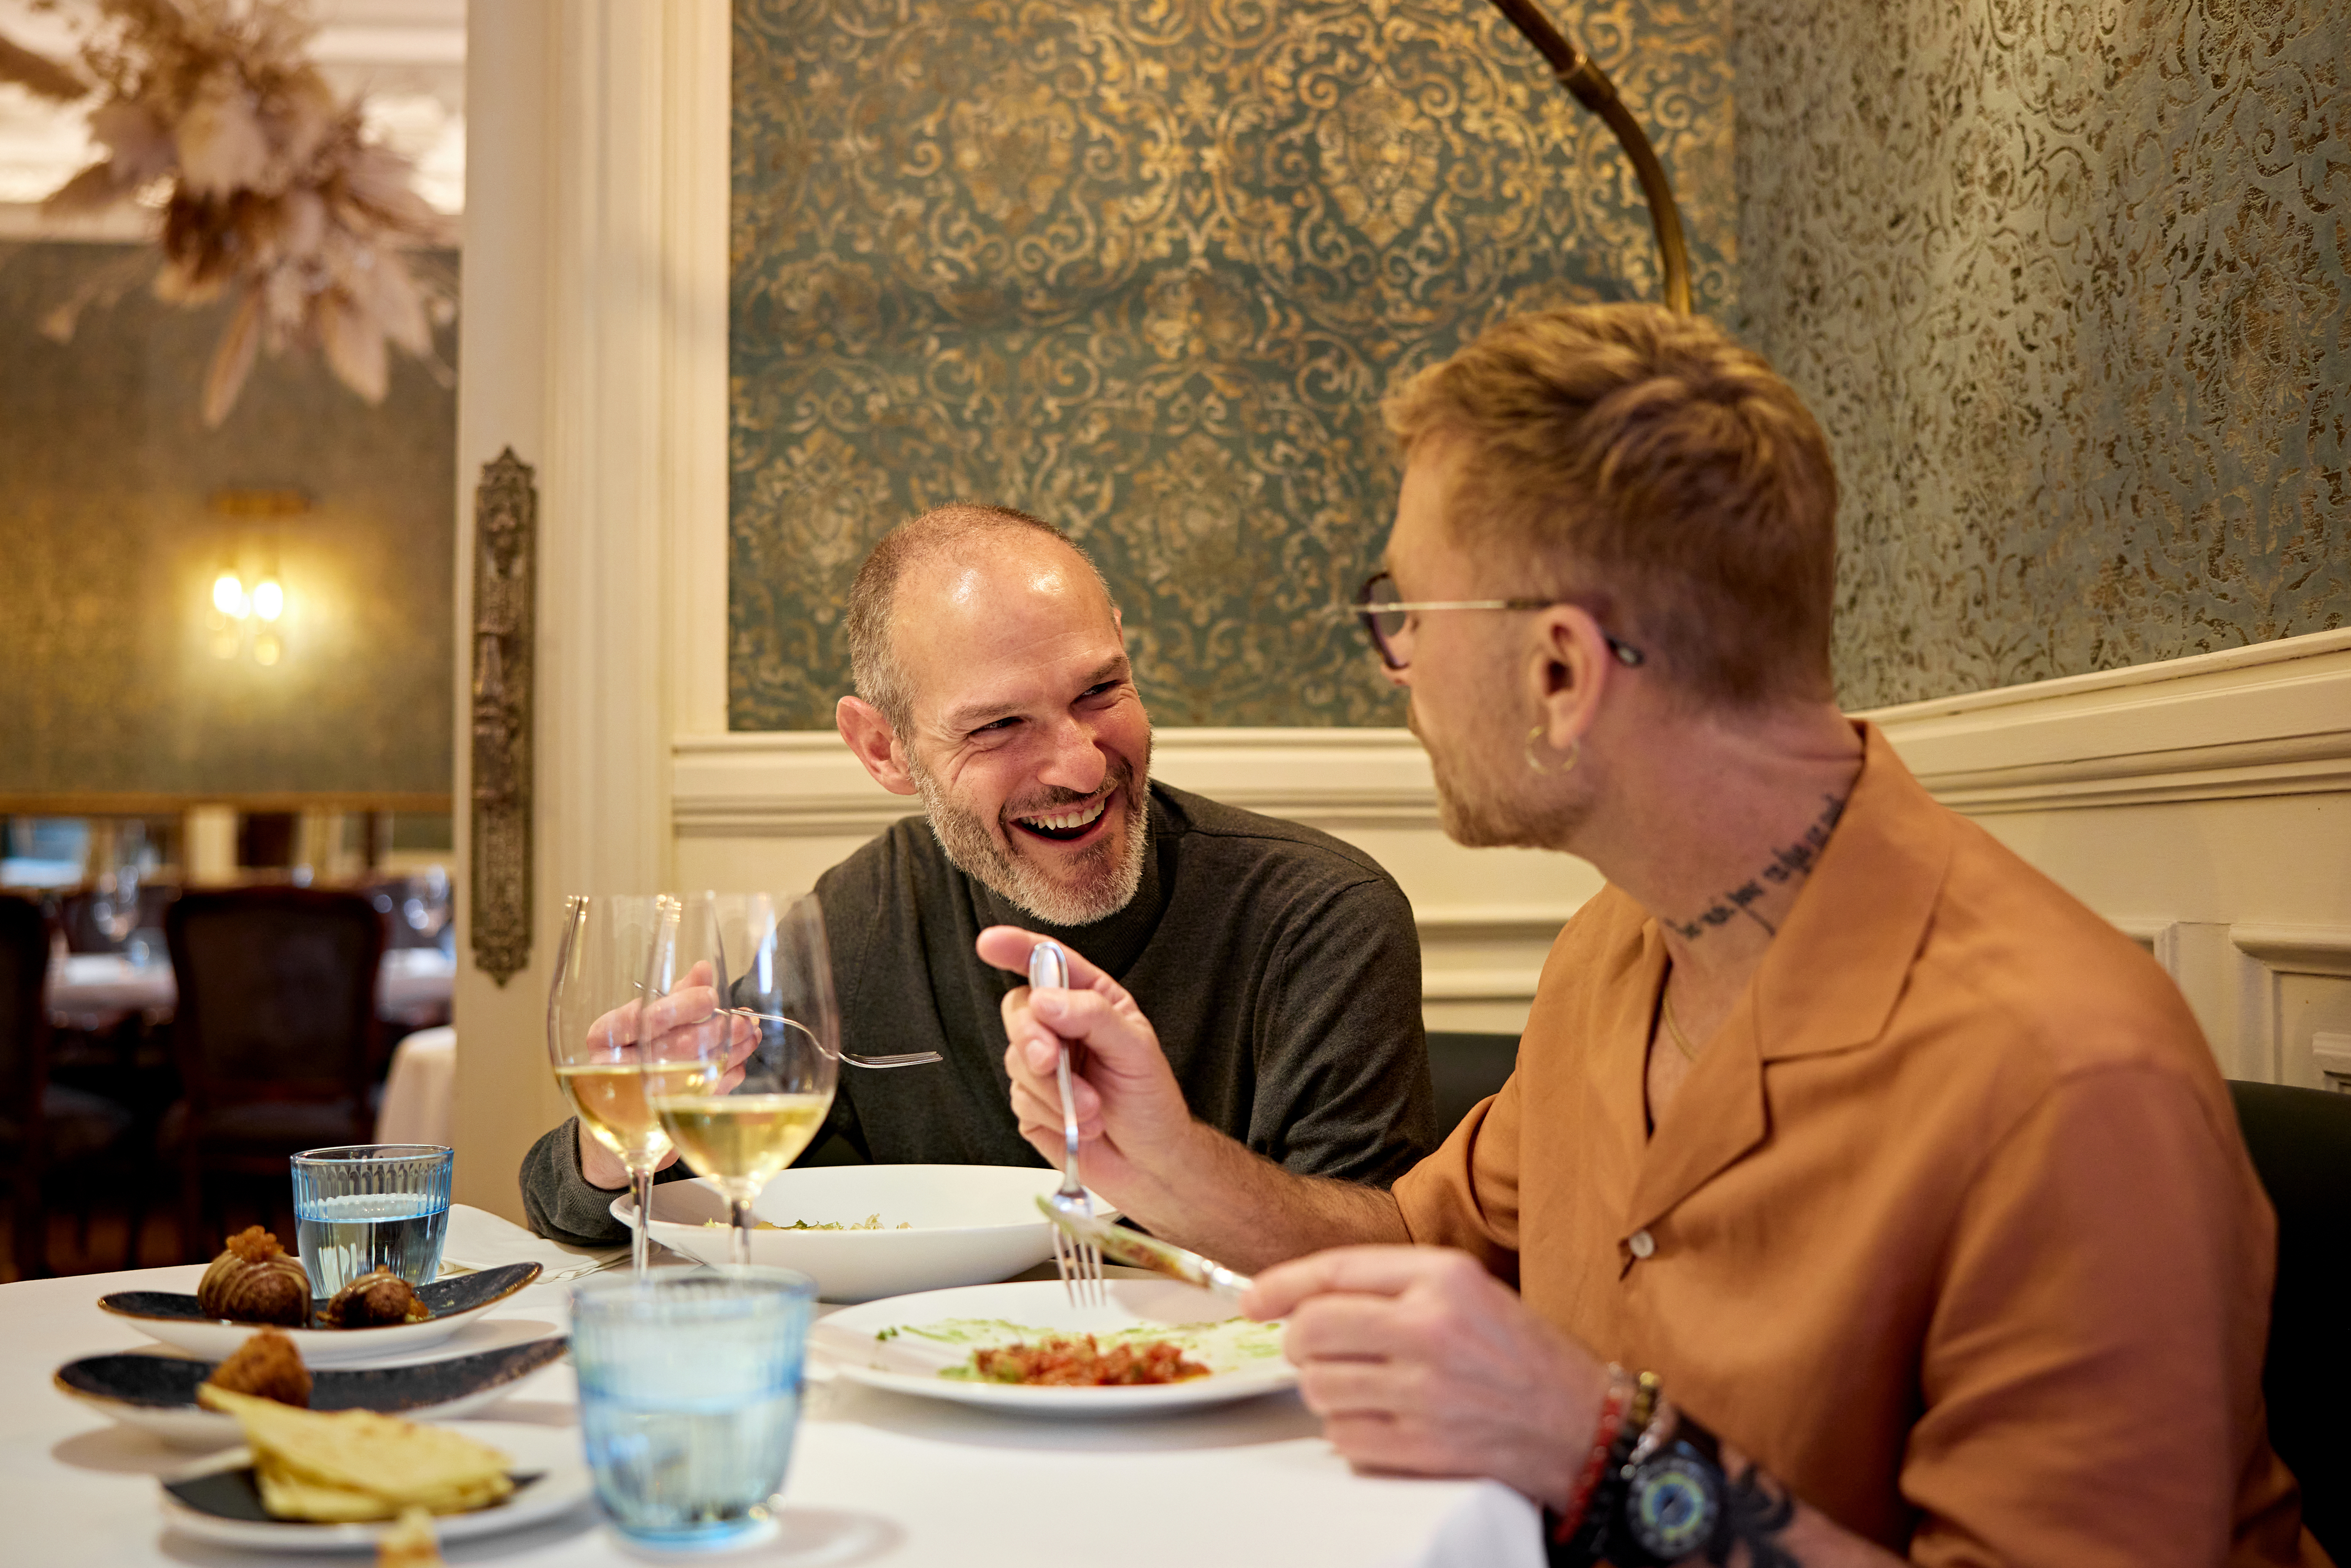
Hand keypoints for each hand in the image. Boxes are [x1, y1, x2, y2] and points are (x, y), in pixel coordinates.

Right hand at [574, 960, 752, 1190]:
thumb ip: (674, 996)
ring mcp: (636, 1097)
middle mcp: (613, 1067)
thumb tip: (702, 969)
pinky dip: (725, 1076)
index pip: (646, 1018)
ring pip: (692, 1072)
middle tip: (743, 1018)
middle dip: (715, 1030)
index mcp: (604, 1034)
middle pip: (674, 1046)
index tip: (710, 996)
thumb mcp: (647, 1021)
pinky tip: (740, 1060)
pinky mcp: (660, 1120)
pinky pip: (700, 1096)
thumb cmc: (634, 1055)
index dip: (682, 1006)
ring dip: (729, 1051)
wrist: (619, 1115)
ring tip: (751, 1033)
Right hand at [975, 926, 1197, 1204]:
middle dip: (1032, 1037)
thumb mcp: (1136, 1049)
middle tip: (1053, 1063)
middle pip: (1020, 1011)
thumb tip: (1045, 1001)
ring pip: (1016, 1059)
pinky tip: (1081, 1124)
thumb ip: (1093, 1017)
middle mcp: (1062, 1028)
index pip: (1048, 964)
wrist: (1149, 1163)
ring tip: (1093, 1109)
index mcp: (1091, 1000)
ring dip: (1054, 1090)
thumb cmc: (1151, 1101)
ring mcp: (1043, 1066)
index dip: (1017, 949)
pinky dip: (1051, 1113)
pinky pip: (1021, 1098)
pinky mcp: (1030, 1103)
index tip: (990, 943)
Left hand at [1243, 1246, 1609, 1508]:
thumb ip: (1393, 1286)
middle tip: (1316, 1349)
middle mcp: (1431, 1330)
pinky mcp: (1422, 1448)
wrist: (1583, 1426)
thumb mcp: (1469, 1290)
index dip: (1282, 1284)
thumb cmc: (1523, 1356)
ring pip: (1319, 1387)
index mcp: (1444, 1279)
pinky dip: (1350, 1432)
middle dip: (1300, 1342)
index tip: (1254, 1297)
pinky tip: (1383, 1421)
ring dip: (1326, 1389)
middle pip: (1312, 1330)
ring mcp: (1424, 1394)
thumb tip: (1304, 1297)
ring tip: (1364, 1386)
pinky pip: (1344, 1438)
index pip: (1335, 1270)